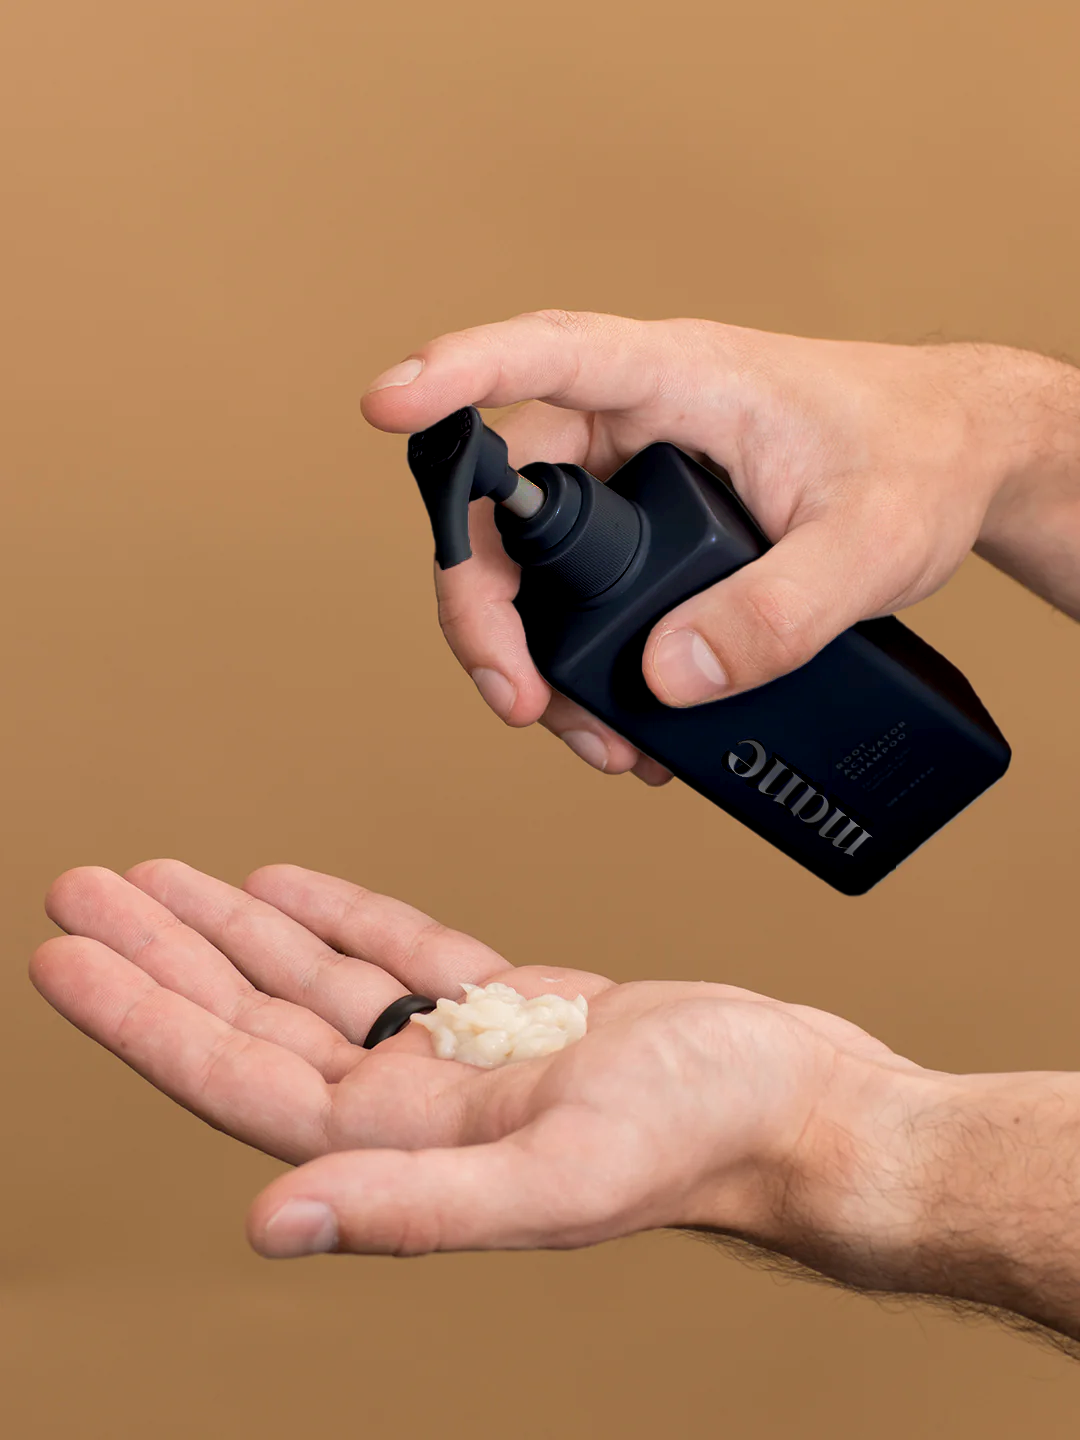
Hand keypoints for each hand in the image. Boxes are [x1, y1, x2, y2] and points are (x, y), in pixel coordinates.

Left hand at [31, 859, 926, 1257]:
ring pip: (319, 979)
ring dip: (234, 929)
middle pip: (258, 1019)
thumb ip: (417, 1206)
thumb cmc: (707, 1137)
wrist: (799, 1102)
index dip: (148, 1017)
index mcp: (408, 1143)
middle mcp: (416, 1104)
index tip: (67, 952)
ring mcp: (461, 1054)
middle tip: (81, 887)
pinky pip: (400, 955)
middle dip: (165, 955)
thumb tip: (272, 1225)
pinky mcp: (512, 1009)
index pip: (242, 1075)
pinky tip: (286, 888)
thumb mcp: (564, 1172)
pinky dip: (338, 916)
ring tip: (159, 875)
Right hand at [362, 313, 1079, 778]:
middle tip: (519, 701)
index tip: (385, 406)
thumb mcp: (870, 544)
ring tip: (598, 743)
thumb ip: (776, 613)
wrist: (962, 464)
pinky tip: (626, 726)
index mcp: (679, 379)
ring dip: (539, 658)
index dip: (457, 375)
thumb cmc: (922, 461)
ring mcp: (638, 485)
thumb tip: (665, 679)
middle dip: (489, 610)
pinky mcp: (653, 539)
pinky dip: (586, 667)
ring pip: (536, 567)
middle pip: (509, 502)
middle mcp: (638, 424)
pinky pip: (584, 598)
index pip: (548, 356)